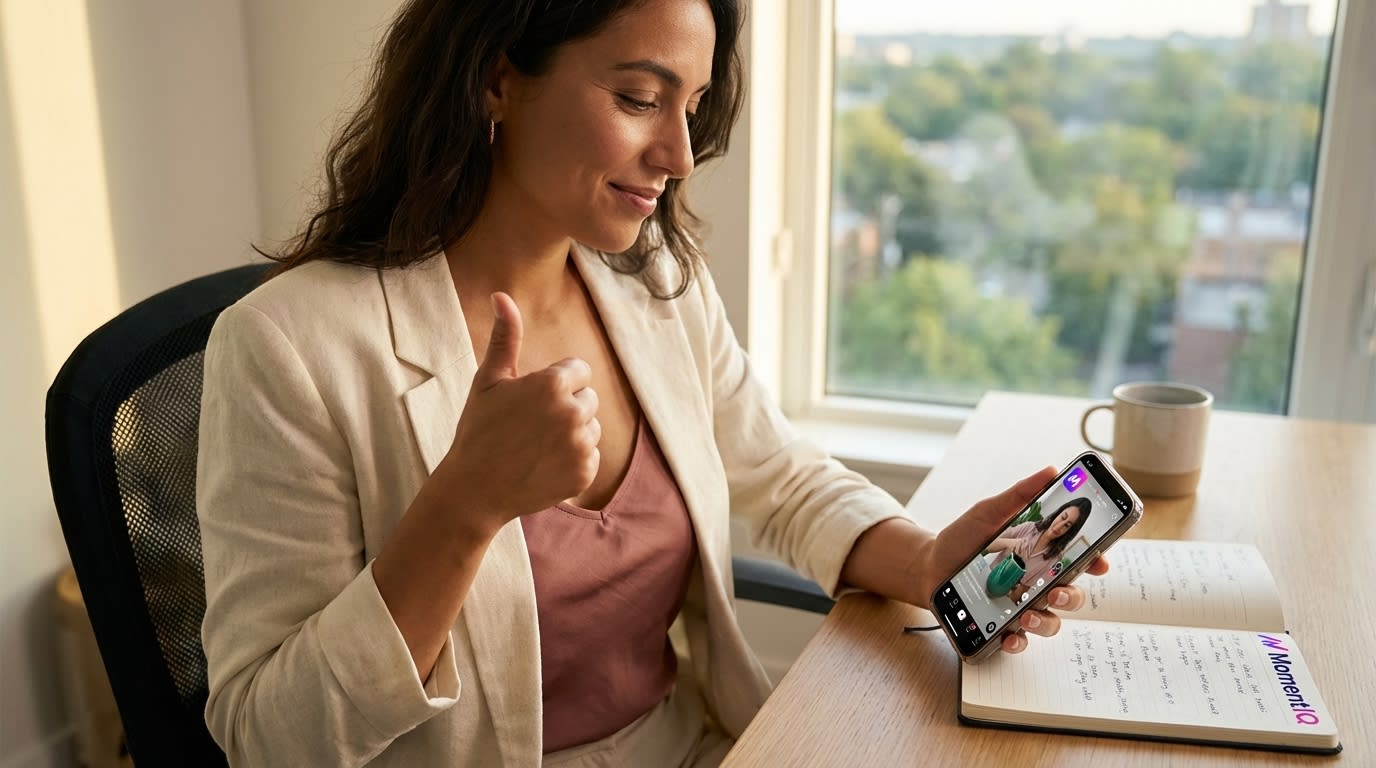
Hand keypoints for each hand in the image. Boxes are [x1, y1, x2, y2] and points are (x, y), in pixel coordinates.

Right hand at [438, 292, 600, 527]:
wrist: (475, 490)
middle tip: (531, 426)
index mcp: (553, 384)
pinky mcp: (586, 474)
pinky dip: (573, 461)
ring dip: (571, 434)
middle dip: (566, 407)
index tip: (531, 401)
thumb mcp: (488, 380)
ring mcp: (582, 446)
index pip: (579, 371)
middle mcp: (573, 413)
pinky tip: (544, 465)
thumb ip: (506, 337)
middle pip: (588, 398)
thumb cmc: (478, 430)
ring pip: (591, 428)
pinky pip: (591, 456)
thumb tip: (502, 295)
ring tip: (536, 446)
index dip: (555, 383)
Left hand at [917, 466, 1108, 654]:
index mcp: (1040, 555)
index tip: (1098, 562)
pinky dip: (1018, 642)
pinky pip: (1019, 641)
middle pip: (1071, 595)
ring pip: (1050, 621)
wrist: (927, 565)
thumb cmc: (962, 539)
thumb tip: (1050, 471)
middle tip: (1057, 591)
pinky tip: (1009, 636)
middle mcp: (1036, 583)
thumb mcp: (987, 513)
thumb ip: (1018, 496)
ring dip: (1045, 621)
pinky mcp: (1000, 626)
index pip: (1078, 560)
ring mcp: (1020, 607)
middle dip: (1072, 597)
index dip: (1095, 561)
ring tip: (1027, 614)